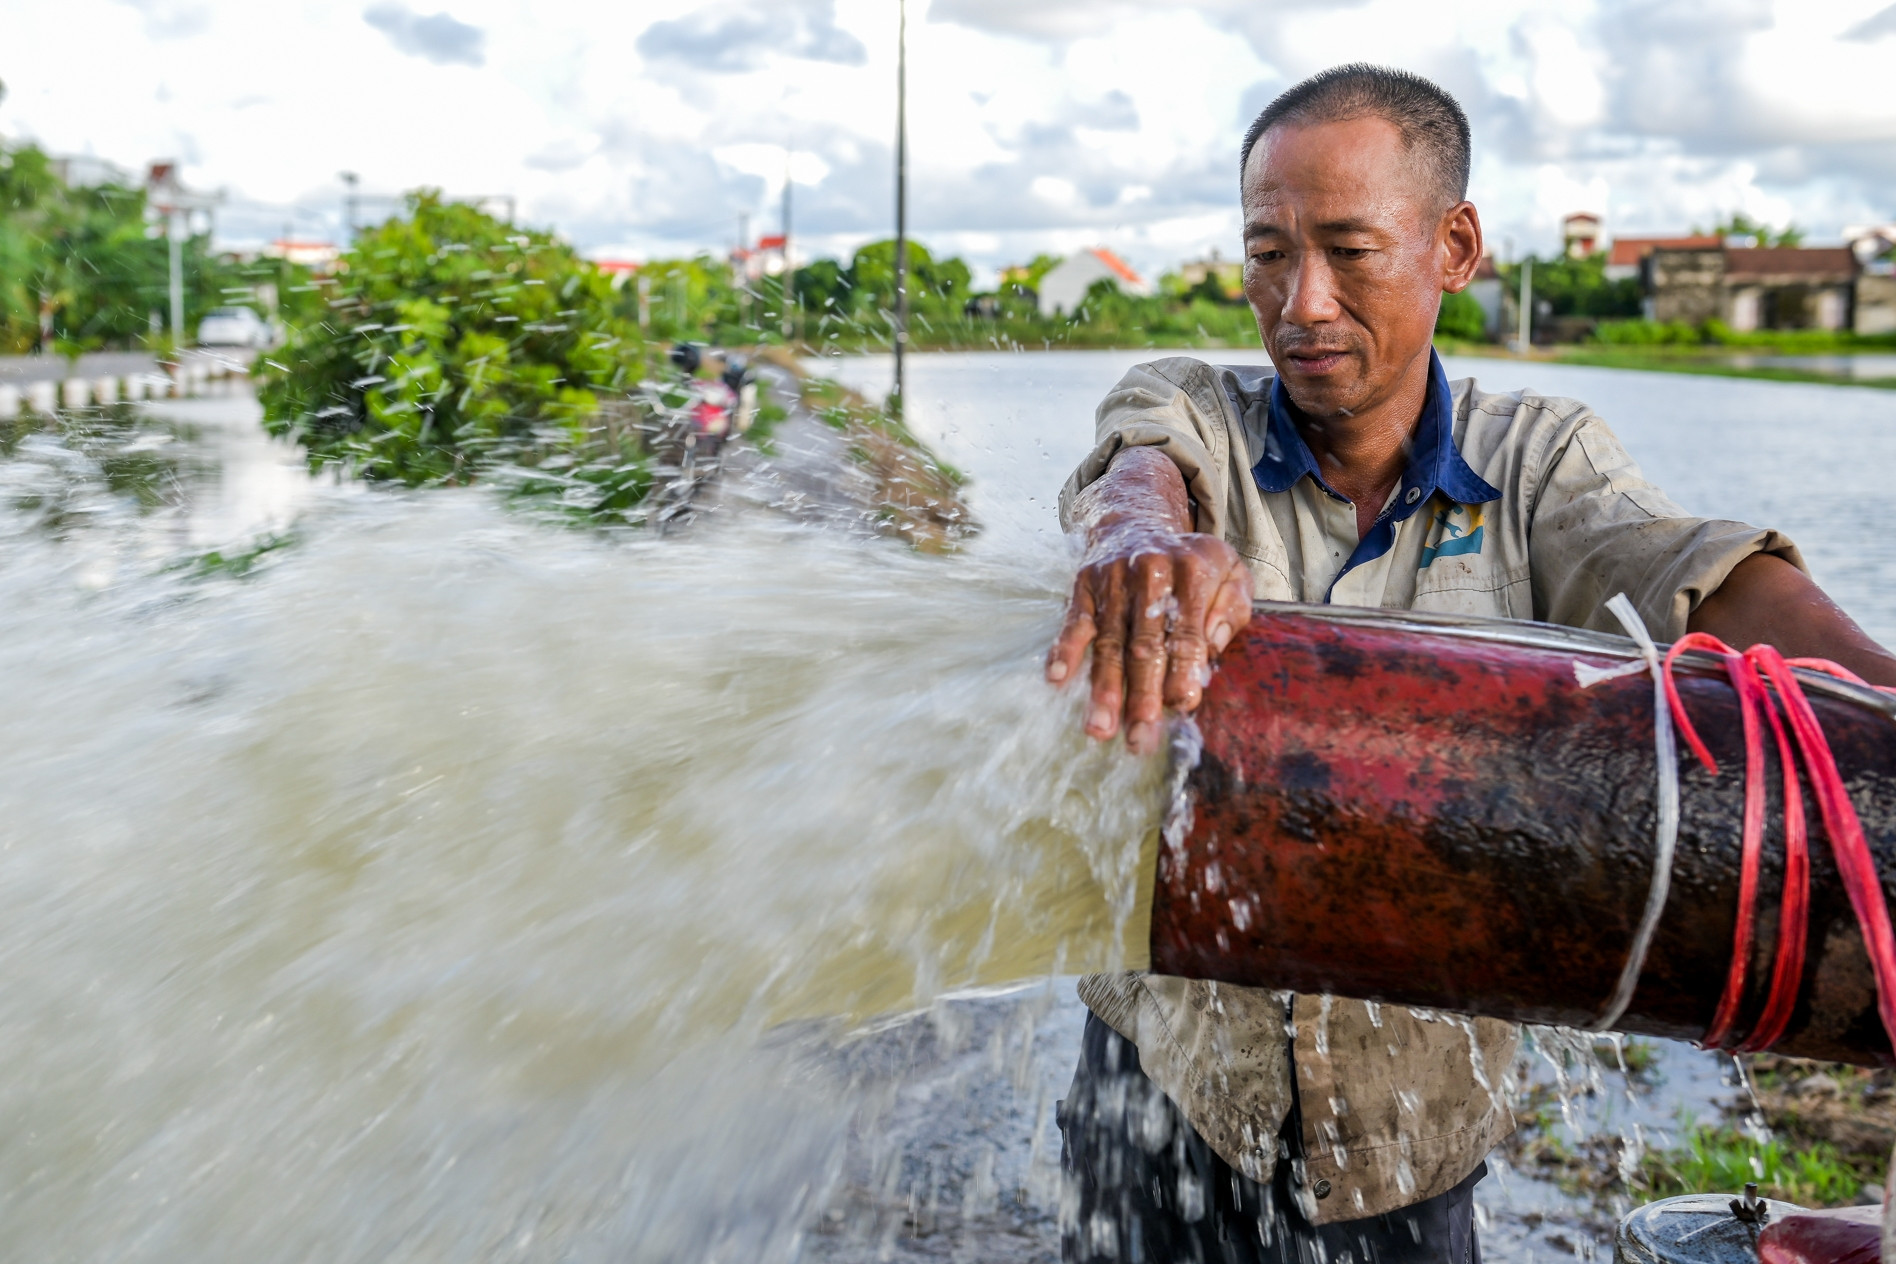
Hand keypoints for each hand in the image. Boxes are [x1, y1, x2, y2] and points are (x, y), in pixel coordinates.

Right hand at [1045, 522, 1252, 753]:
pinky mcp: (1084, 585)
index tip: (1182, 706)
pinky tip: (1058, 679)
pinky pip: (1074, 622)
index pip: (1187, 632)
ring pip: (1108, 642)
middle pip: (1145, 645)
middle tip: (1140, 737)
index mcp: (1193, 572)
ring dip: (1103, 689)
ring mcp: (1113, 579)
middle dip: (1142, 695)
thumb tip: (1212, 647)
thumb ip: (1233, 608)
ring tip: (1100, 729)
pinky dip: (1065, 650)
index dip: (1183, 671)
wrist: (1136, 524)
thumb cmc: (1190, 564)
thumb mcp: (1229, 571)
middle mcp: (1151, 573)